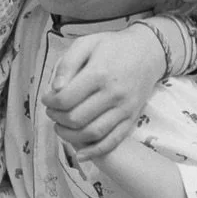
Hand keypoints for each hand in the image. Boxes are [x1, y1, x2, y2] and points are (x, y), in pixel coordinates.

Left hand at [41, 25, 166, 158]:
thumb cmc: (113, 47)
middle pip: (76, 119)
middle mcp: (113, 94)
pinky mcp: (132, 118)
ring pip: (92, 133)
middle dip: (57, 119)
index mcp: (99, 74)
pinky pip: (113, 141)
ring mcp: (125, 109)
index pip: (66, 99)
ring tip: (61, 127)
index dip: (50, 103)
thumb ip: (67, 64)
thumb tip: (55, 89)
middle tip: (52, 112)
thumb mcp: (86, 44)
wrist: (148, 52)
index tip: (47, 99)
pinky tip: (80, 154)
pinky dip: (95, 152)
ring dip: (70, 136)